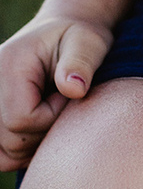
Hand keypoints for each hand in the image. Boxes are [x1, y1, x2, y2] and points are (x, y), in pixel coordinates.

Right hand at [0, 0, 133, 169]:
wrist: (63, 35)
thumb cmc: (79, 39)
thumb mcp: (87, 43)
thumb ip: (80, 63)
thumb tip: (74, 88)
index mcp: (7, 66)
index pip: (21, 119)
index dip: (52, 117)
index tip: (67, 96)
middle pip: (9, 141)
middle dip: (43, 133)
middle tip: (61, 106)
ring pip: (3, 153)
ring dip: (32, 145)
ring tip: (50, 115)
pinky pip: (1, 154)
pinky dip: (21, 150)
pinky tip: (39, 129)